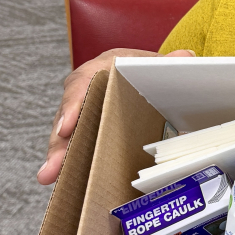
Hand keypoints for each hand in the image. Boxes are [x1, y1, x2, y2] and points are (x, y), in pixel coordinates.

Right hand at [37, 48, 195, 184]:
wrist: (134, 71)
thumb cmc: (141, 69)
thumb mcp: (154, 64)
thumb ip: (168, 63)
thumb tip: (186, 56)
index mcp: (102, 67)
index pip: (83, 83)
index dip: (74, 105)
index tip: (67, 128)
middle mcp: (85, 87)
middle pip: (68, 113)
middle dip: (60, 141)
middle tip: (54, 166)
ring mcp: (81, 108)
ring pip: (64, 132)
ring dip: (57, 155)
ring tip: (49, 176)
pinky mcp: (82, 127)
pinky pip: (70, 142)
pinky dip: (64, 160)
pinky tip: (55, 178)